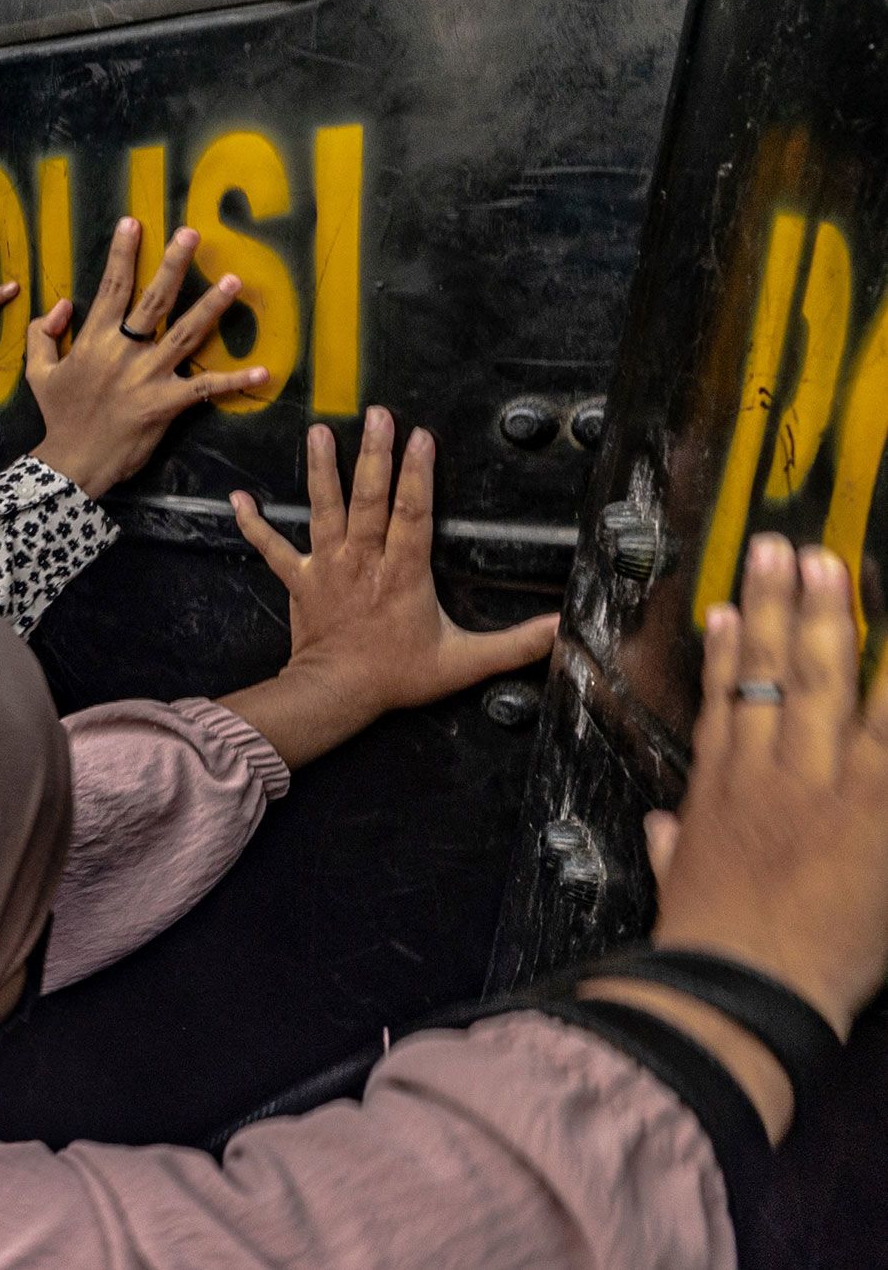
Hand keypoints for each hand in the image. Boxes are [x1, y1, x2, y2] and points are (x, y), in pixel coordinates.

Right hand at [24, 218, 269, 496]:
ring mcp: (148, 377)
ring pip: (185, 334)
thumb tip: (62, 305)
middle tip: (192, 234)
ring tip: (233, 281)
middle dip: (173, 264)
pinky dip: (235, 380)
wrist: (73, 461)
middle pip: (154, 300)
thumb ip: (42, 335)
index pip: (112, 288)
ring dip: (211, 306)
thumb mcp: (39, 372)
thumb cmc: (59, 415)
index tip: (134, 224)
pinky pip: (205, 388)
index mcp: (94, 340)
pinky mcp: (166, 404)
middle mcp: (124, 352)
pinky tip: (263, 370)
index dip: (123, 254)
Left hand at [222, 409, 556, 763]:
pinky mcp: (297, 578)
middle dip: (375, 454)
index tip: (422, 437)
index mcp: (403, 572)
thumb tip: (562, 630)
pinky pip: (270, 547)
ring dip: (320, 469)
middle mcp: (362, 559)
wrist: (336, 694)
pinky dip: (252, 523)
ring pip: (323, 508)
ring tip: (319, 431)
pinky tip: (236, 497)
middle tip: (378, 414)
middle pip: (370, 498)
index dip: (418, 474)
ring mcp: (326, 565)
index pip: (413, 513)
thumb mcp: (464, 663)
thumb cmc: (398, 676)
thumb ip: (515, 644)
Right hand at [644, 537, 887, 1038]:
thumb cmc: (711, 947)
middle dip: (779, 605)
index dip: (725, 648)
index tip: (726, 609)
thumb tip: (666, 836)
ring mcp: (824, 782)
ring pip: (824, 681)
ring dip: (831, 618)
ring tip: (835, 568)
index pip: (722, 700)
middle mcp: (769, 772)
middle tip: (787, 553)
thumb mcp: (679, 888)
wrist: (743, 981)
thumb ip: (676, 851)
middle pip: (772, 669)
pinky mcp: (875, 805)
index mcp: (721, 791)